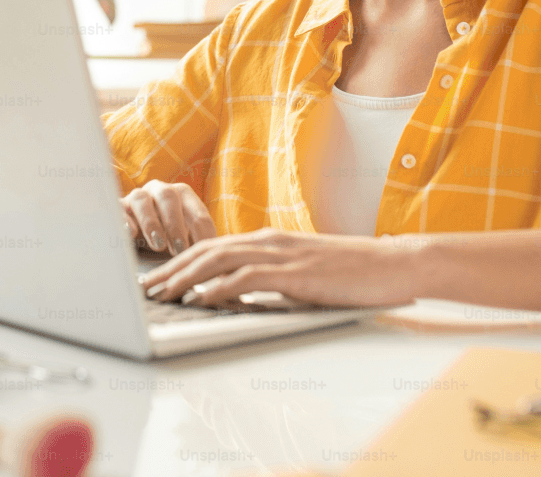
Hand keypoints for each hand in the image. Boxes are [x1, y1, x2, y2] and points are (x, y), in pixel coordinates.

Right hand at [121, 179, 215, 255]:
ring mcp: (136, 197)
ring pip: (142, 200)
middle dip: (176, 224)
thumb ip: (198, 251)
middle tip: (180, 249)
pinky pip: (118, 209)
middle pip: (169, 197)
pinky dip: (125, 220)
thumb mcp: (183, 245)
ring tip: (158, 245)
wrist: (134, 240)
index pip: (198, 212)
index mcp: (183, 196)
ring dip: (152, 222)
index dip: (203, 233)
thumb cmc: (167, 243)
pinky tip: (131, 234)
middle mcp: (159, 191)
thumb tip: (219, 273)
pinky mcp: (116, 208)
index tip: (204, 254)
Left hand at [139, 227, 420, 308]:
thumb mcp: (303, 274)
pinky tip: (200, 299)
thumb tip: (240, 297)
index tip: (158, 277)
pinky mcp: (295, 272)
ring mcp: (281, 254)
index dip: (180, 261)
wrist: (394, 265)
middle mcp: (269, 241)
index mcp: (269, 240)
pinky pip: (247, 278)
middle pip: (205, 250)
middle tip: (146, 287)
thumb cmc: (353, 273)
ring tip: (161, 293)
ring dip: (185, 278)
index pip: (211, 247)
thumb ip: (272, 280)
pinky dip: (219, 288)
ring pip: (218, 260)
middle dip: (171, 269)